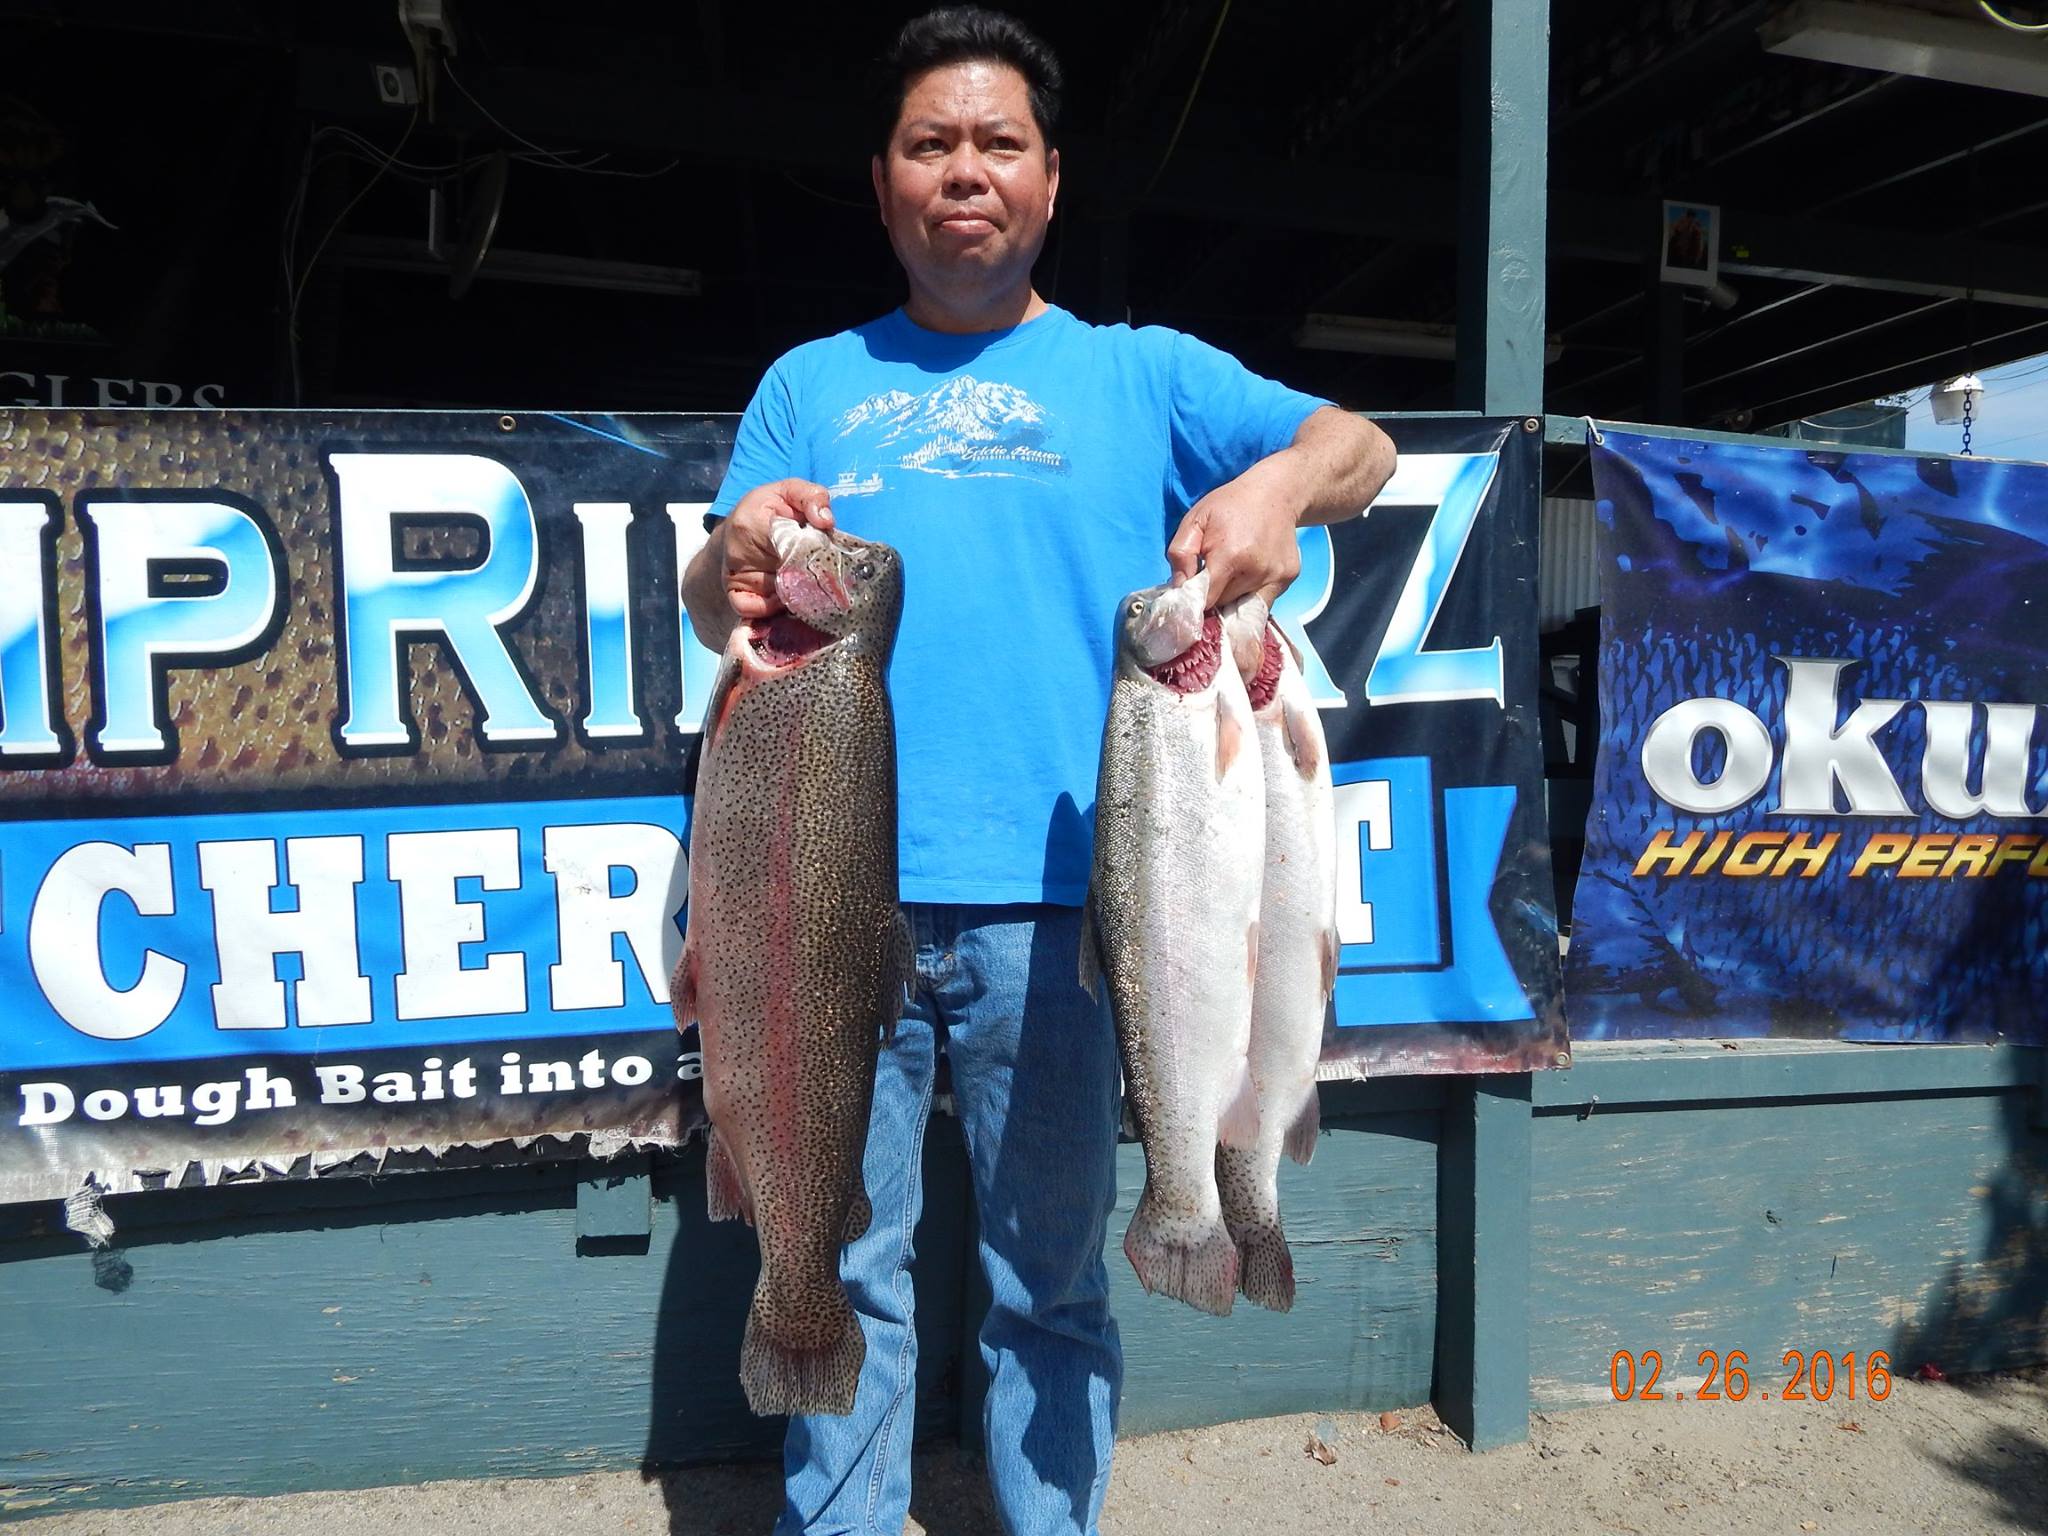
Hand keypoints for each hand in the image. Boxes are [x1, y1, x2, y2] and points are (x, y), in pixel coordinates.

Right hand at [721, 479, 833, 618]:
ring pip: (776, 594)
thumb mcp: (789, 491)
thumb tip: (826, 521)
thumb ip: (812, 496)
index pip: (788, 544)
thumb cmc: (766, 509)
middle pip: (786, 573)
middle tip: (823, 571)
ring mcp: (735, 575)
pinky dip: (772, 608)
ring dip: (796, 592)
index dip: (811, 551)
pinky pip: (755, 610)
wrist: (734, 530)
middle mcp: (739, 552)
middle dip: (809, 573)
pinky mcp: (734, 593)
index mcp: (751, 522)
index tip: (822, 549)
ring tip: (806, 580)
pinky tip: (784, 595)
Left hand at [1165, 454, 1304, 611]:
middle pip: (1224, 605)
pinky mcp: (1288, 578)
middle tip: (1211, 576)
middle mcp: (1256, 571)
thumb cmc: (1230, 505)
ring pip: (1243, 605)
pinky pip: (1263, 600)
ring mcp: (1276, 576)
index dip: (1195, 601)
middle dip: (1213, 596)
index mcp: (1230, 556)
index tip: (1190, 595)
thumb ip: (1180, 553)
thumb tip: (1178, 586)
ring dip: (1232, 597)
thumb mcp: (1196, 519)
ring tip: (1231, 573)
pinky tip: (1250, 572)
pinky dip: (1251, 593)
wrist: (1276, 493)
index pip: (1206, 600)